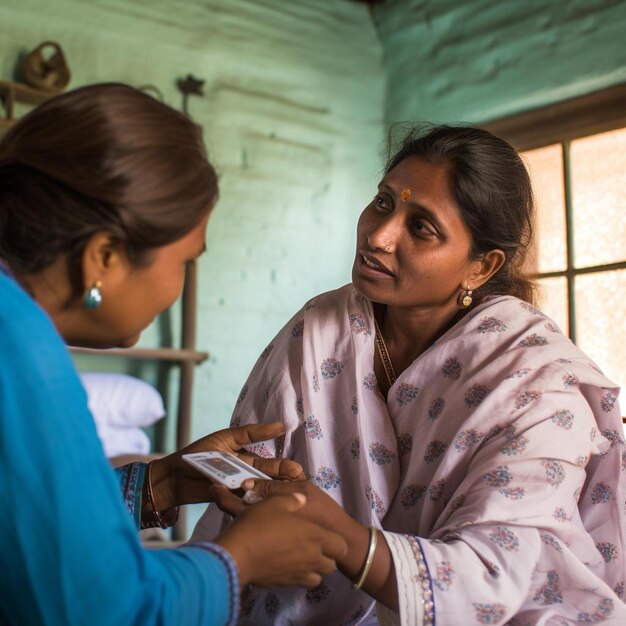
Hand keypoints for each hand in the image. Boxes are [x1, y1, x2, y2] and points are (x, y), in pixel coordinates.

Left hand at [148, 423, 303, 511]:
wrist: (172, 476)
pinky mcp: (227, 500)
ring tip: (289, 494)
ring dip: (273, 492)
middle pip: (267, 479)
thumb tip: (280, 426)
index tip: (299, 468)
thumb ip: (251, 433)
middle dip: (283, 481)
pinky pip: (244, 501)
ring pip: (259, 491)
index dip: (284, 467)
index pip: (270, 463)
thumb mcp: (226, 438)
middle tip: (300, 483)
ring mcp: (236, 489)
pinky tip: (268, 503)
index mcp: (246, 459)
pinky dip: (255, 501)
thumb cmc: (197, 453)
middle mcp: (244, 475)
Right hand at [214, 492, 346, 587]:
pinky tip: (289, 567)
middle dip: (327, 557)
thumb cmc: (259, 524)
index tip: (325, 534)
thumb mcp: (276, 502)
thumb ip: (293, 499)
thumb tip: (301, 499)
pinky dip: (300, 577)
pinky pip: (302, 584)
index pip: (340, 545)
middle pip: (332, 564)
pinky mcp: (287, 584)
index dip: (336, 541)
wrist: (238, 555)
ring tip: (302, 558)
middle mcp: (312, 557)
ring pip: (319, 577)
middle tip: (313, 546)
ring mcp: (300, 573)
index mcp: (315, 535)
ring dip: (315, 569)